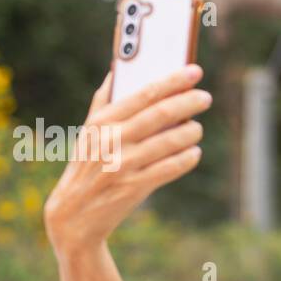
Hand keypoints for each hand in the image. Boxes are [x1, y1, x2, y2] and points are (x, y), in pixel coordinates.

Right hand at [44, 64, 210, 252]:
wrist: (74, 213)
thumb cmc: (87, 164)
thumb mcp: (88, 132)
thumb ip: (103, 101)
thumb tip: (118, 68)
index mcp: (102, 121)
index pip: (144, 93)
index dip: (173, 81)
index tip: (194, 71)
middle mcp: (112, 140)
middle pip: (160, 114)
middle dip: (188, 102)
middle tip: (205, 97)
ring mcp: (123, 164)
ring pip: (169, 141)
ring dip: (191, 133)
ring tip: (197, 128)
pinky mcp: (134, 187)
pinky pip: (170, 168)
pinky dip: (187, 158)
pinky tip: (194, 152)